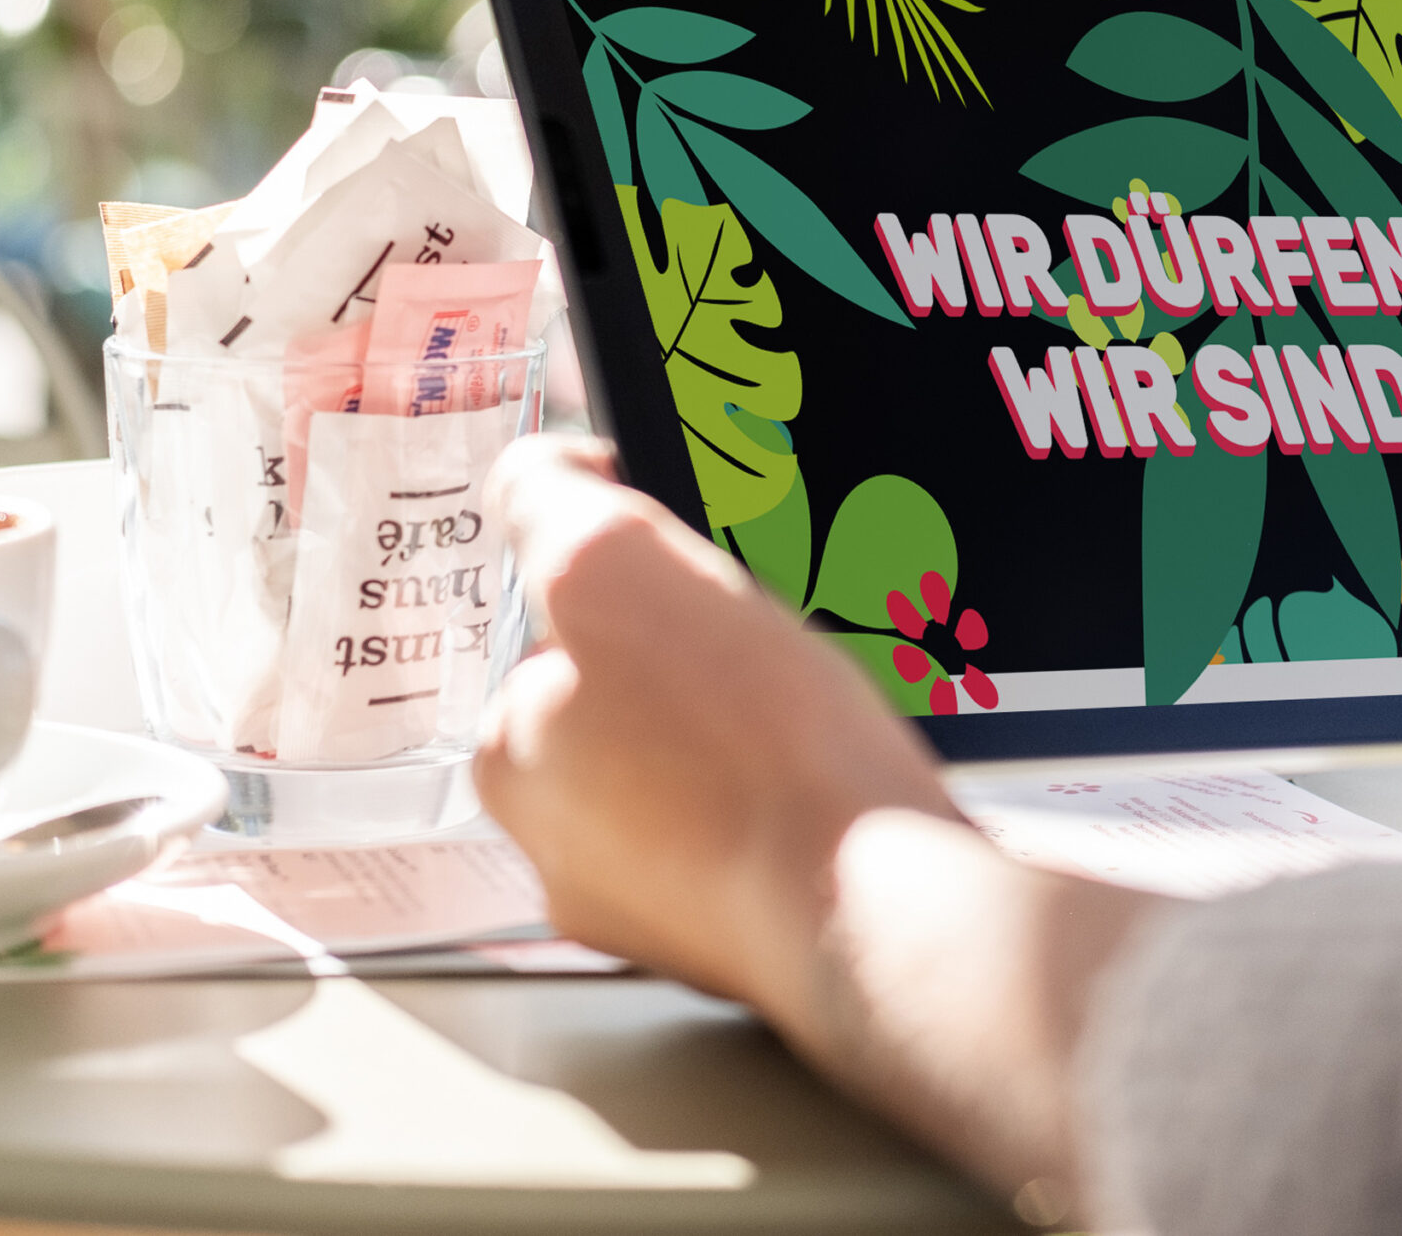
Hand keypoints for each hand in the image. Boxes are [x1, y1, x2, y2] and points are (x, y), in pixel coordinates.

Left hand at [473, 435, 954, 1011]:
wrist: (884, 909)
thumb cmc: (754, 757)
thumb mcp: (612, 568)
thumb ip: (548, 505)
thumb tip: (536, 474)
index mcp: (518, 756)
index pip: (559, 622)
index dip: (632, 573)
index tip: (696, 574)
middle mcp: (570, 847)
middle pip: (632, 692)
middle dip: (693, 655)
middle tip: (764, 643)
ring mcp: (665, 900)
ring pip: (703, 759)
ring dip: (753, 720)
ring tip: (814, 707)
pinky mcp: (757, 927)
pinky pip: (771, 821)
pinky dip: (801, 786)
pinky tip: (838, 772)